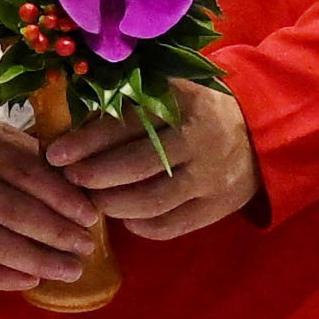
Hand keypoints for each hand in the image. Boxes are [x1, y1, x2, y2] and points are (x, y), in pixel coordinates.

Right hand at [0, 100, 109, 291]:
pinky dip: (0, 277)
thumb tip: (71, 175)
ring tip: (69, 270)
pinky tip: (29, 281)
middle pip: (14, 211)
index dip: (62, 197)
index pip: (26, 173)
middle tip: (85, 247)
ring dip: (37, 260)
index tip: (90, 214)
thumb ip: (18, 148)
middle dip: (56, 233)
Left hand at [43, 82, 260, 240]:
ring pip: (152, 199)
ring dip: (114, 203)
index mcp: (183, 103)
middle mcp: (198, 140)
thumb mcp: (172, 92)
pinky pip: (172, 225)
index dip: (88, 140)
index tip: (56, 154)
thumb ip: (131, 102)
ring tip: (93, 201)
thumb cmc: (199, 111)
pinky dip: (142, 226)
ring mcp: (211, 176)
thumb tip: (71, 122)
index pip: (127, 123)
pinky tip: (125, 220)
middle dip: (95, 175)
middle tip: (70, 180)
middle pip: (137, 163)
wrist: (262, 133)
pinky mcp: (217, 206)